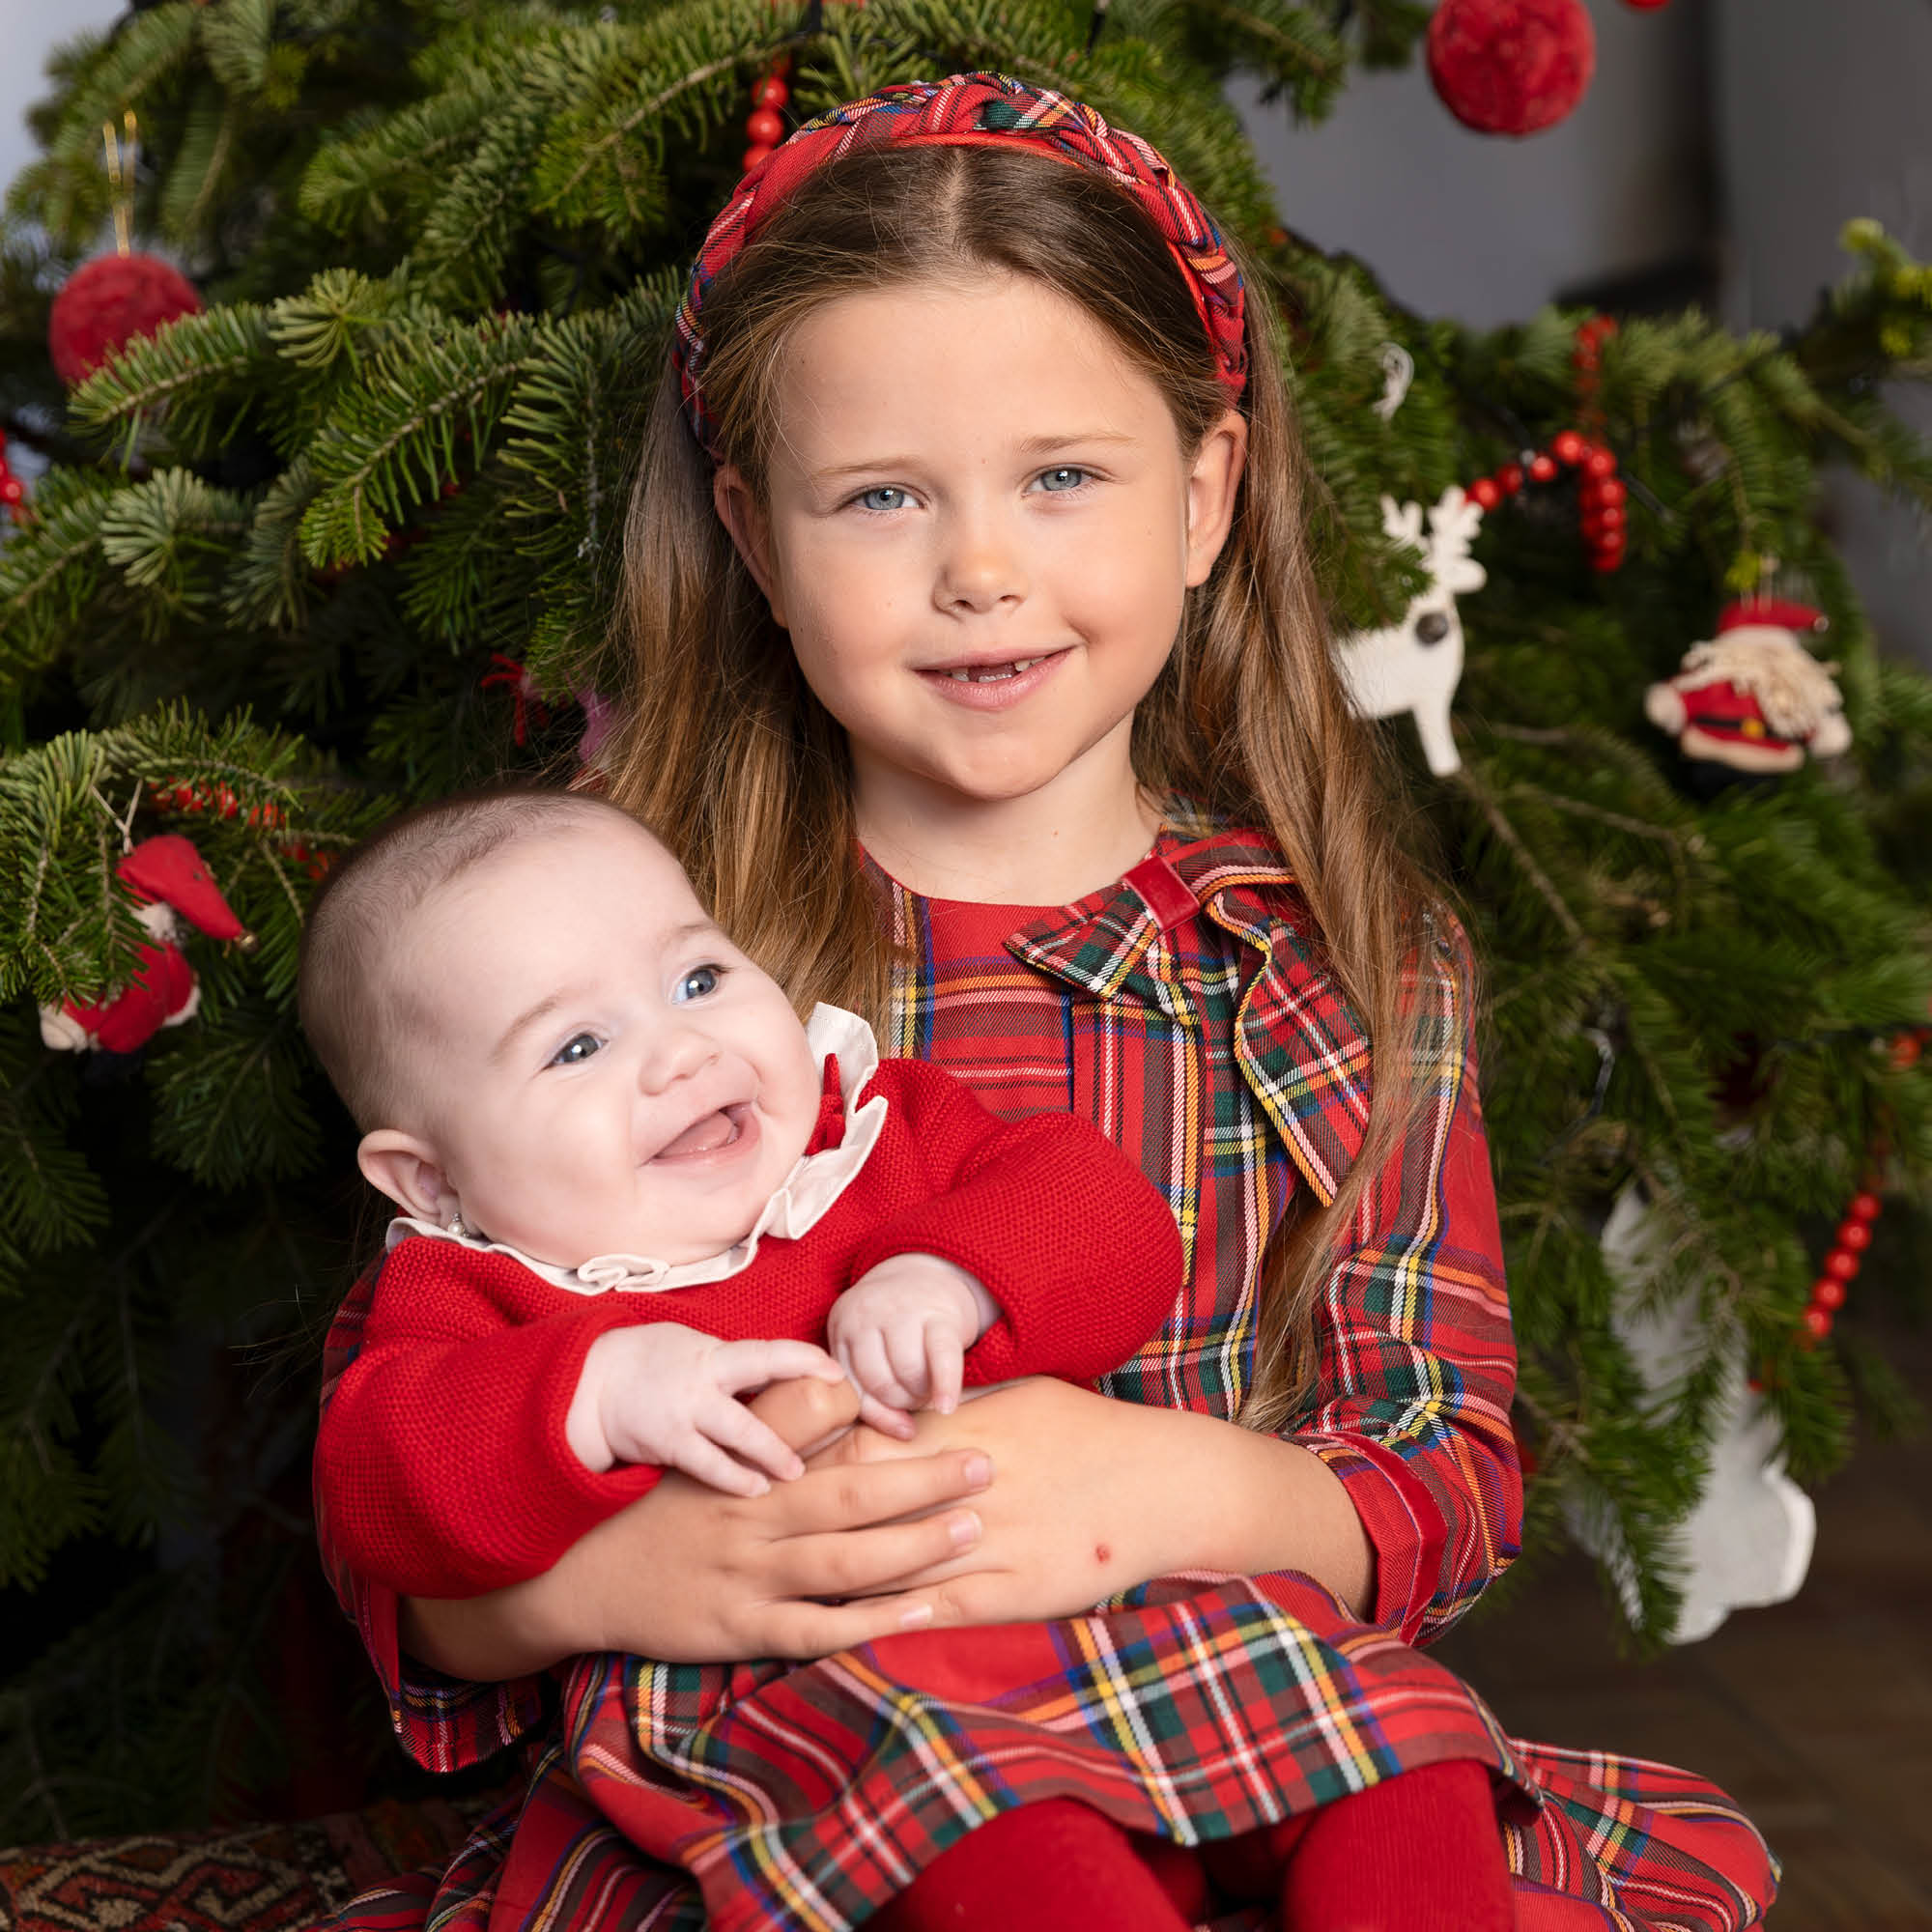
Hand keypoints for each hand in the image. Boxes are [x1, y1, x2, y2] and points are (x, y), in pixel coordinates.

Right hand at [405, 1376, 1000, 1676]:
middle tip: (984, 1467)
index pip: (822, 1434)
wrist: (586, 1581)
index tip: (935, 1414)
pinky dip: (872, 1624)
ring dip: (913, 1548)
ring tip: (970, 1531)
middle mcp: (753, 1520)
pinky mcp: (742, 1631)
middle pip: (851, 1496)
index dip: (880, 1423)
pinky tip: (922, 1612)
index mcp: (748, 1470)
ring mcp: (748, 1579)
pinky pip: (817, 1630)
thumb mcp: (711, 1457)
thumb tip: (846, 1391)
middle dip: (923, 1482)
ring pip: (843, 1563)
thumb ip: (776, 1429)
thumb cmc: (665, 1511)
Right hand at [567, 1322, 847, 1496]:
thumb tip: (786, 1381)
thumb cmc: (651, 1363)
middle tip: (839, 1427)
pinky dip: (734, 1477)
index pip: (771, 1352)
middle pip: (765, 1386)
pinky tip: (756, 1490)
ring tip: (796, 1474)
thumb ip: (737, 1368)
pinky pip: (707, 1465)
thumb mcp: (696, 1351)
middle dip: (805, 1406)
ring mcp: (686, 1413)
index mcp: (716, 1355)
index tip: (840, 1374)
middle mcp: (705, 1381)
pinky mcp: (668, 1444)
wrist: (592, 1383)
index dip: (808, 1361)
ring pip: (741, 1434)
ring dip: (773, 1454)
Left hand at [802, 1377, 1174, 1621]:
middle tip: (757, 1533)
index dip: (815, 1457)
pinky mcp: (1014, 1589)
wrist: (1162, 1483)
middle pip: (870, 1501)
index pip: (869, 1440)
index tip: (774, 1467)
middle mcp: (969, 1485)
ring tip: (782, 1589)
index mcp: (967, 1432)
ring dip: (838, 1577)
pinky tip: (852, 1629)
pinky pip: (942, 1606)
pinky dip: (894, 1618)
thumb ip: (960, 1403)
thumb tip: (909, 1398)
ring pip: (896, 1560)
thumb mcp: (1021, 1396)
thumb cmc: (1091, 1430)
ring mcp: (992, 1540)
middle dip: (811, 1517)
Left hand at [827, 1254, 999, 1423]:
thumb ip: (870, 1391)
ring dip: (923, 1394)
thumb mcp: (868, 1350)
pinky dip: (944, 1387)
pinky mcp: (939, 1313)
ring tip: (930, 1388)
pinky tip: (947, 1407)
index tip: (900, 1426)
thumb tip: (904, 1433)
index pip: (852, 1385)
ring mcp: (902, 1310)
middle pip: (880, 1383)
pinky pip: (941, 1358)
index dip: (877, 1412)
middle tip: (917, 1396)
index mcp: (843, 1325)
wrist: (926, 1274)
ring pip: (908, 1373)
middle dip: (902, 1401)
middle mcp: (866, 1314)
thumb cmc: (893, 1329)